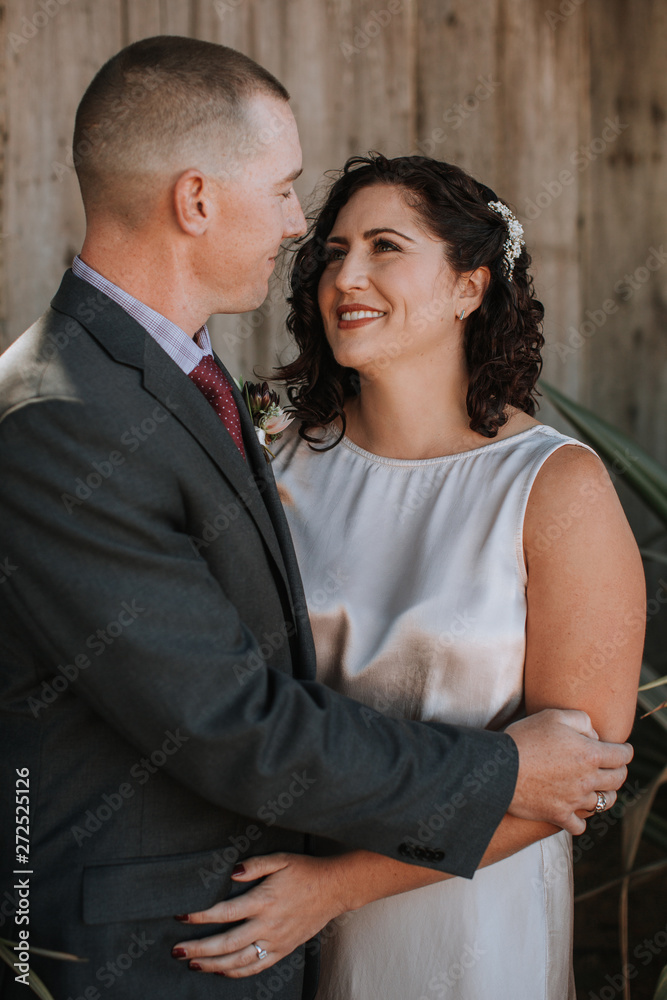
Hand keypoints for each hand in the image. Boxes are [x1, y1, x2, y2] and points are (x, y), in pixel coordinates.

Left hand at [172, 852, 347, 976]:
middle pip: (227, 943)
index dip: (200, 916)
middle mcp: (268, 925)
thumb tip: (231, 873)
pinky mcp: (284, 950)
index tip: (181, 917)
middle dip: (199, 948)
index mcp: (264, 900)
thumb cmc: (305, 870)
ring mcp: (276, 941)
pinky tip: (221, 970)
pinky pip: (257, 967)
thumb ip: (255, 865)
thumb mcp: (281, 859)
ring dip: (213, 964)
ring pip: (239, 960)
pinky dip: (237, 972)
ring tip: (193, 964)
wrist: (334, 889)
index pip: (225, 912)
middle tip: (176, 951)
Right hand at [505, 708, 632, 834]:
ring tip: (599, 789)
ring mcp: (574, 800)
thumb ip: (581, 720)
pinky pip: (579, 826)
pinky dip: (581, 820)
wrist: (498, 769)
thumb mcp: (553, 716)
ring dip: (605, 795)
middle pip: (617, 780)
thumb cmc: (525, 737)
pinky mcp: (558, 815)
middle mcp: (587, 779)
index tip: (624, 749)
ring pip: (604, 803)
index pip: (622, 756)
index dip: (626, 750)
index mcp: (590, 754)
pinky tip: (576, 812)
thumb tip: (594, 735)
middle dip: (620, 772)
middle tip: (615, 767)